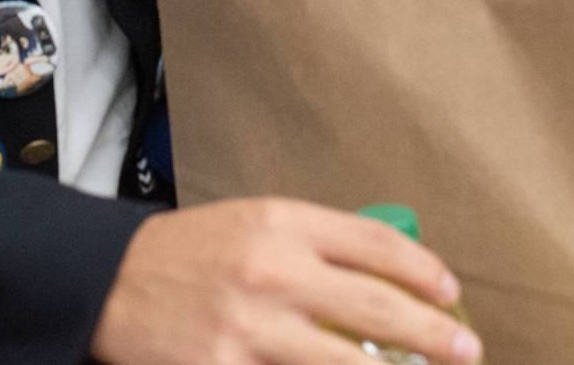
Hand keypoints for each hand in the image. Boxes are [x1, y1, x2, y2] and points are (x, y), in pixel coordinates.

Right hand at [90, 199, 481, 364]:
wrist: (107, 283)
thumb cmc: (187, 254)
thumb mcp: (250, 224)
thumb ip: (311, 245)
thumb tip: (383, 277)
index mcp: (281, 223)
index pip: (374, 243)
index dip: (422, 271)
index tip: (450, 294)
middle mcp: (272, 271)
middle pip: (376, 305)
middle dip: (433, 334)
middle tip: (466, 349)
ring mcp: (251, 327)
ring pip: (346, 363)